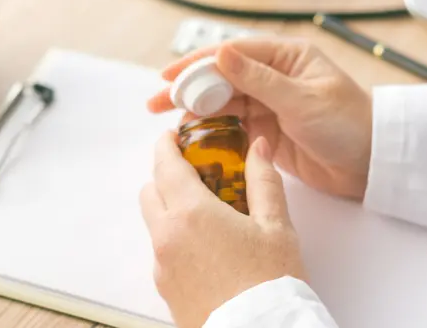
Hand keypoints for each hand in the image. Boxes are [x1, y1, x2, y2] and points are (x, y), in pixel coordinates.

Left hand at [141, 133, 306, 327]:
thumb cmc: (270, 284)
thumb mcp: (276, 227)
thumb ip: (263, 181)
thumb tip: (257, 149)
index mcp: (191, 213)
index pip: (165, 165)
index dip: (166, 146)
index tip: (172, 137)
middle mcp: (167, 237)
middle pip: (150, 192)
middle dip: (166, 178)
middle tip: (195, 175)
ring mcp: (162, 265)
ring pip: (155, 225)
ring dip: (171, 212)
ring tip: (209, 217)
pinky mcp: (165, 290)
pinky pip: (163, 254)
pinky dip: (177, 242)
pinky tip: (208, 250)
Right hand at [148, 37, 372, 199]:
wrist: (372, 166)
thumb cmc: (349, 125)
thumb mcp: (302, 100)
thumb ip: (259, 79)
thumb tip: (222, 54)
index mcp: (286, 58)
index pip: (232, 55)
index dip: (197, 64)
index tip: (169, 77)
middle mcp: (273, 78)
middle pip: (221, 79)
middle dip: (187, 90)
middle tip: (156, 103)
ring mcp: (268, 106)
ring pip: (223, 105)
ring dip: (195, 114)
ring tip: (167, 125)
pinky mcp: (266, 133)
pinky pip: (232, 129)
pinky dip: (211, 134)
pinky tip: (192, 140)